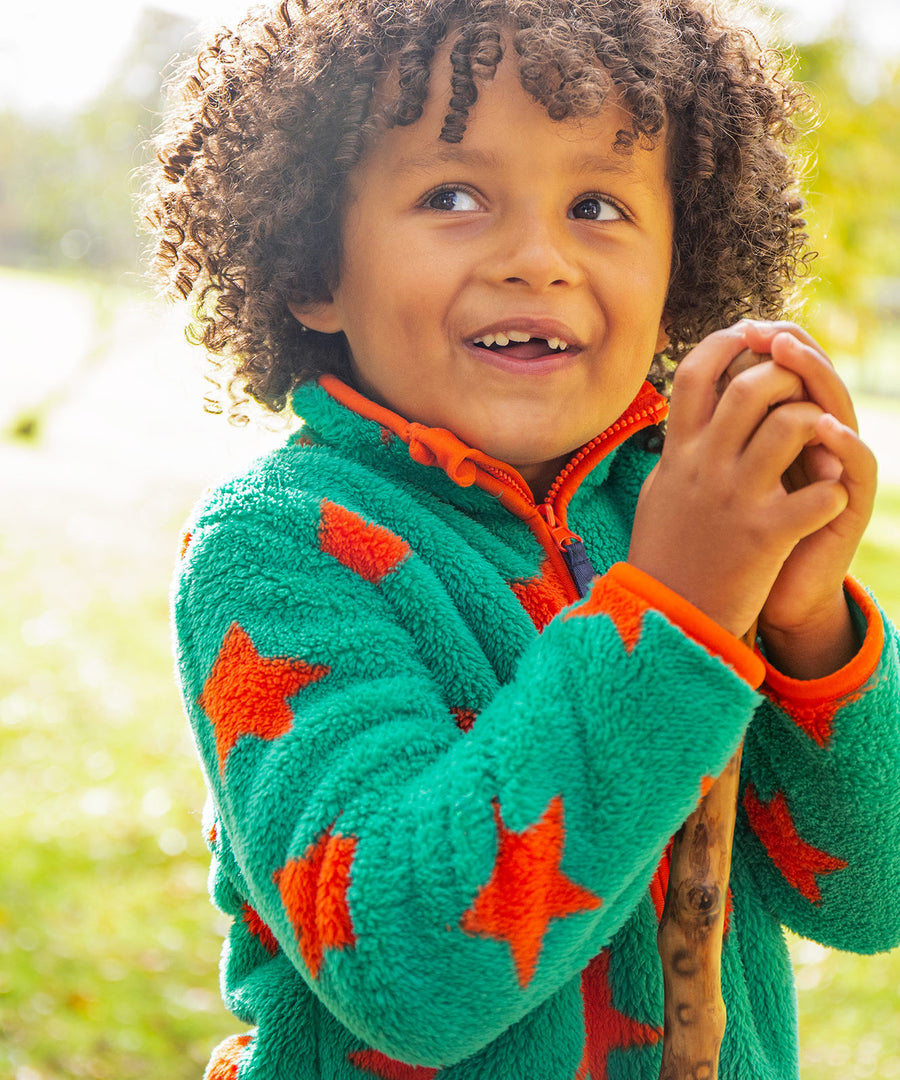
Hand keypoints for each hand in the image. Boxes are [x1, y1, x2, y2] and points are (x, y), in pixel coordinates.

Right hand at [628, 321, 876, 673]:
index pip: (696, 372)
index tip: (751, 336)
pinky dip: (830, 490)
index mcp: (678, 452)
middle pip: (752, 386)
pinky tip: (825, 500)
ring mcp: (735, 498)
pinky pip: (817, 493)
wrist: (665, 617)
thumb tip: (695, 408)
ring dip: (816, 424)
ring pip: (791, 426)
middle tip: (799, 389)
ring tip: (820, 442)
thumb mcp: (661, 490)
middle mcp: (704, 466)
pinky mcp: (765, 535)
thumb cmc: (666, 552)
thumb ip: (680, 447)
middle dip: (785, 375)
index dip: (726, 341)